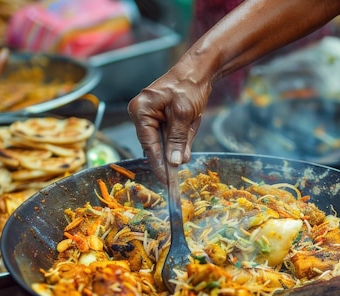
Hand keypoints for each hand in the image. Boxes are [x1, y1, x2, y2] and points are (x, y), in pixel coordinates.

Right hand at [127, 62, 209, 182]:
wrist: (198, 71)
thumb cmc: (188, 86)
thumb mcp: (184, 114)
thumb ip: (178, 139)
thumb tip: (173, 162)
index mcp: (141, 111)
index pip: (148, 145)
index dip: (159, 164)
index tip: (166, 180)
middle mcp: (142, 114)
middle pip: (157, 145)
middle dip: (174, 149)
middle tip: (186, 157)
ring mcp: (152, 116)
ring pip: (167, 141)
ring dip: (182, 138)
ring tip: (191, 120)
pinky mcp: (163, 118)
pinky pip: (173, 134)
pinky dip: (184, 133)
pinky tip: (191, 120)